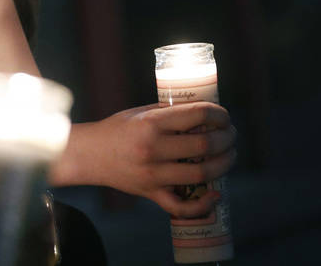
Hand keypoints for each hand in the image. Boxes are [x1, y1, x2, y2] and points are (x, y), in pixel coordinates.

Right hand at [72, 102, 236, 217]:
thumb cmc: (117, 130)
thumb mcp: (141, 113)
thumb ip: (169, 114)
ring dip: (224, 165)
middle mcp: (153, 148)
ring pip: (201, 175)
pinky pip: (182, 206)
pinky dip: (203, 204)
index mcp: (151, 123)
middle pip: (204, 145)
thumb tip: (203, 114)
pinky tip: (215, 194)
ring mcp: (153, 174)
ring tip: (229, 155)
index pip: (197, 115)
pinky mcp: (151, 193)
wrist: (89, 154)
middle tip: (231, 135)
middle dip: (226, 139)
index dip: (219, 115)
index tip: (225, 117)